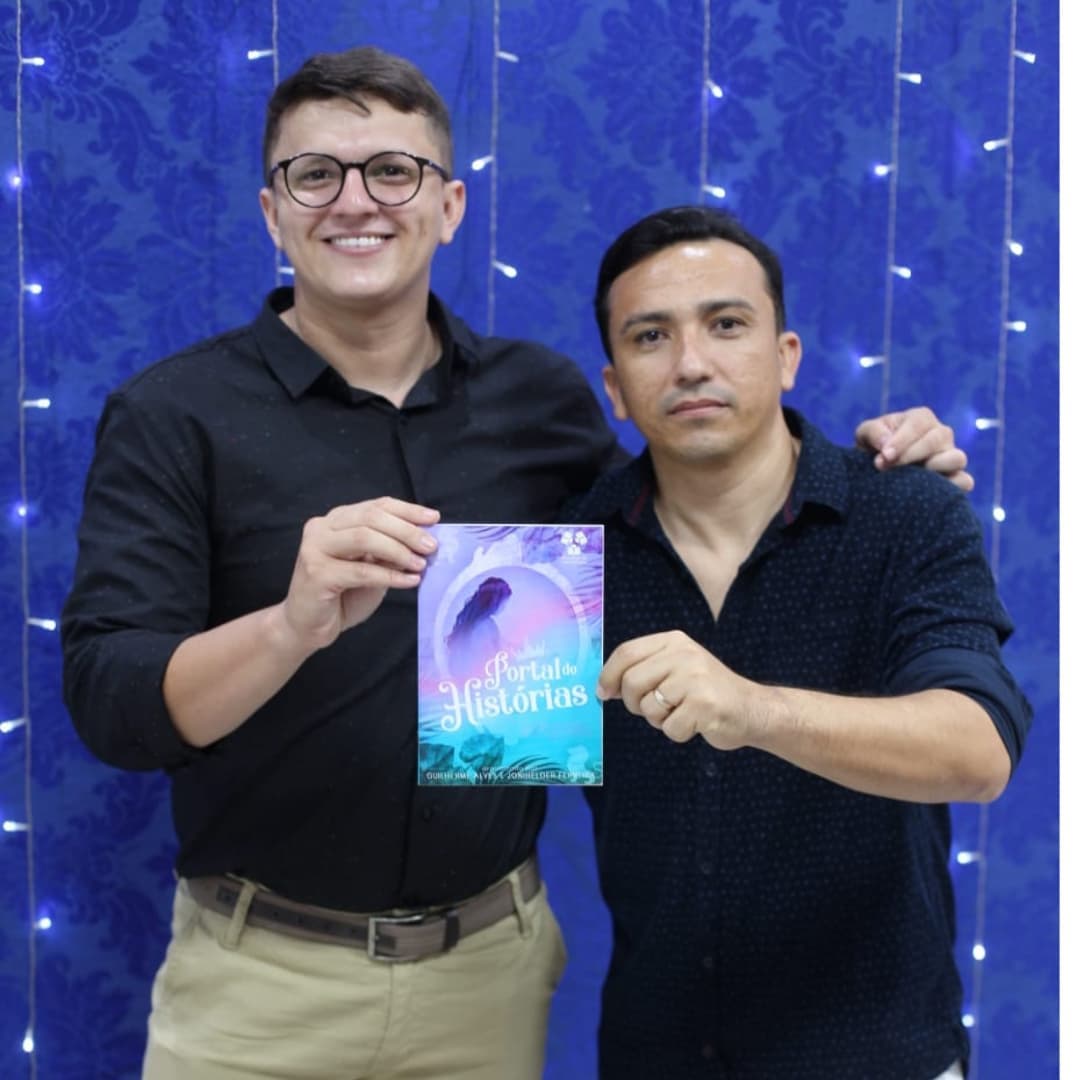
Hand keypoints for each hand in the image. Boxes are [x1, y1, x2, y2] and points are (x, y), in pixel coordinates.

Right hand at [281, 496, 438, 651]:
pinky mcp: (316, 574)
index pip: (376, 506)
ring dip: (398, 551)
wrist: (308, 626)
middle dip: (406, 531)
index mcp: (337, 520)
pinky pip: (361, 571)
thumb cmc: (343, 595)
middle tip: (431, 547)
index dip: (407, 510)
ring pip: (364, 538)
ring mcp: (315, 548)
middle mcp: (322, 528)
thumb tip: (424, 540)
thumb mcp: (373, 567)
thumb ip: (391, 551)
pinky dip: (389, 576)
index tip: (433, 519)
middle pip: (371, 518)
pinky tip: (409, 581)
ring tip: (421, 564)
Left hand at [597, 630, 766, 749]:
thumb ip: (645, 670)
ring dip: (659, 720)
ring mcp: (696, 679)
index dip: (608, 675)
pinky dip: (678, 732)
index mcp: (674, 641)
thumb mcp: (677, 668)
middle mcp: (684, 654)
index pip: (626, 652)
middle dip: (634, 703)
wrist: (752, 709)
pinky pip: (670, 728)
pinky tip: (696, 723)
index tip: (603, 693)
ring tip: (681, 712)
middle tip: (654, 708)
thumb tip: (604, 687)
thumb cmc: (706, 692)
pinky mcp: (705, 705)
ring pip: (648, 708)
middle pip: (631, 682)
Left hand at [854, 406, 973, 491]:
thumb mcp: (866, 434)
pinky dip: (952, 486)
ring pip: (957, 458)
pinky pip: (965, 481)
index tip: (884, 456)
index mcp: (921, 419)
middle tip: (885, 467)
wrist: (876, 470)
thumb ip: (873, 432)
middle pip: (937, 440)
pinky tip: (928, 492)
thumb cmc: (873, 447)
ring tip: (910, 478)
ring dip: (934, 468)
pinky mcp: (956, 478)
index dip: (901, 440)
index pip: (918, 424)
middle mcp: (941, 435)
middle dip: (910, 455)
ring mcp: (951, 456)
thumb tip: (885, 444)